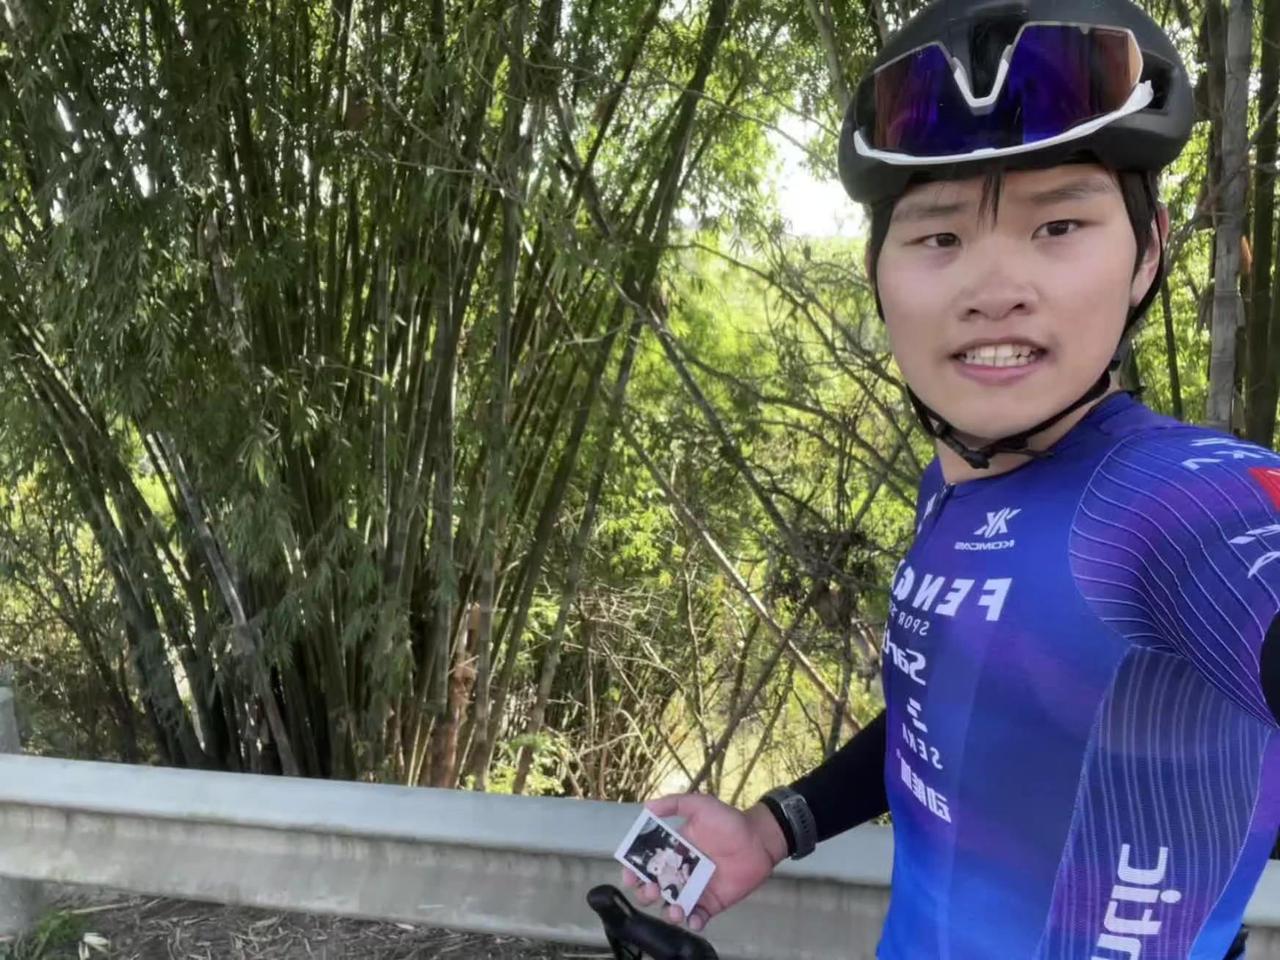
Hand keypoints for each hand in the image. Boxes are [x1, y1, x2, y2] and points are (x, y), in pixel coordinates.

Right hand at [620, 793, 787, 931]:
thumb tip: (647, 806)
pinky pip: (697, 916)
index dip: (634, 871)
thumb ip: (674, 804)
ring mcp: (695, 889)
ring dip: (667, 911)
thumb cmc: (728, 821)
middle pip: (654, 888)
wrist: (758, 839)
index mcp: (673, 851)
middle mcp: (680, 872)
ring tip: (673, 909)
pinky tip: (693, 919)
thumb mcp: (700, 805)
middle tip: (651, 891)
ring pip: (672, 905)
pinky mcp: (711, 902)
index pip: (647, 864)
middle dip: (646, 893)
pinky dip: (692, 922)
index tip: (630, 875)